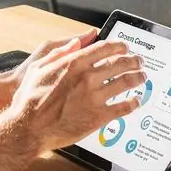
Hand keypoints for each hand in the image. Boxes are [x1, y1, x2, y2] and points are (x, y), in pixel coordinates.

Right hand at [6, 37, 145, 152]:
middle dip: (133, 60)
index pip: (105, 48)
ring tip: (142, 77)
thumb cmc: (29, 99)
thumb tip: (77, 42)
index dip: (119, 46)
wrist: (29, 128)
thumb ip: (60, 52)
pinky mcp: (98, 117)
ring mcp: (94, 97)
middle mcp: (87, 77)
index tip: (125, 47)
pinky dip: (133, 103)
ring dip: (138, 78)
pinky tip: (136, 101)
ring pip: (125, 83)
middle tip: (138, 61)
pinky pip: (123, 108)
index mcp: (74, 63)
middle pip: (120, 63)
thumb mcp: (39, 68)